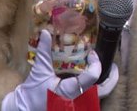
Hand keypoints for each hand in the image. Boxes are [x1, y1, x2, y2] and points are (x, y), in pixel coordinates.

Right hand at [1, 30, 118, 110]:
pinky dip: (97, 86)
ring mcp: (78, 103)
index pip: (92, 78)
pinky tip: (93, 76)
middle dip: (111, 76)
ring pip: (100, 94)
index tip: (91, 54)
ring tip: (105, 67)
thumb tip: (46, 32)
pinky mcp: (76, 104)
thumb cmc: (31, 94)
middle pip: (104, 90)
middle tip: (112, 63)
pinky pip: (92, 96)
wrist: (23, 109)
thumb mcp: (39, 72)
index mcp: (69, 91)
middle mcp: (77, 99)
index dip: (95, 63)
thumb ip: (44, 52)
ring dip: (105, 81)